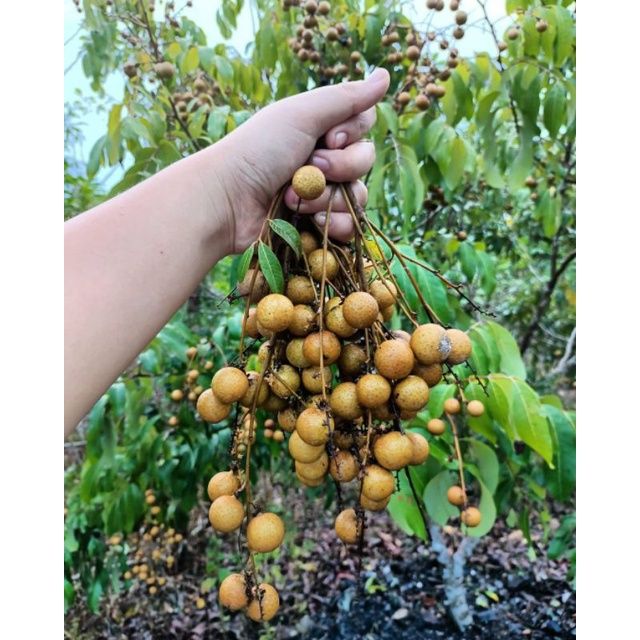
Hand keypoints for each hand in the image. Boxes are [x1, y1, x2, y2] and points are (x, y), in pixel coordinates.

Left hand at [213, 68, 389, 253]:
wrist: (228, 200)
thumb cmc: (259, 151)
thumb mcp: (302, 115)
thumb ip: (346, 97)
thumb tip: (387, 75)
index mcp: (319, 129)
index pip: (364, 124)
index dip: (353, 133)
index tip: (328, 137)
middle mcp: (323, 160)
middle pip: (364, 161)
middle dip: (339, 167)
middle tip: (309, 166)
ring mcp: (320, 195)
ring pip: (357, 196)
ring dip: (327, 197)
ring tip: (293, 198)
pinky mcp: (317, 226)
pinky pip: (349, 227)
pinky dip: (333, 224)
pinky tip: (309, 221)